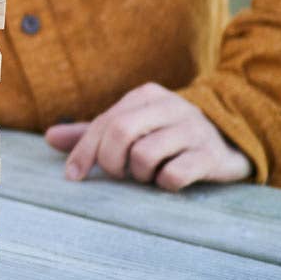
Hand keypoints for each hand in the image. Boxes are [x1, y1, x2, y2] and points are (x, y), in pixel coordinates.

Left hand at [44, 83, 252, 190]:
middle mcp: (169, 106)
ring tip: (148, 174)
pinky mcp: (210, 155)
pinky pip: (174, 174)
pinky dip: (164, 183)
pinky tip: (169, 181)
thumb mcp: (132, 127)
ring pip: (145, 154)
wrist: (231, 139)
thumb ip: (92, 133)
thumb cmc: (167, 135)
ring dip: (139, 174)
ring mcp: (192, 129)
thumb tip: (49, 138)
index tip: (72, 177)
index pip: (104, 123)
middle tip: (118, 174)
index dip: (83, 151)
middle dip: (110, 161)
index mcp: (145, 96)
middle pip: (120, 132)